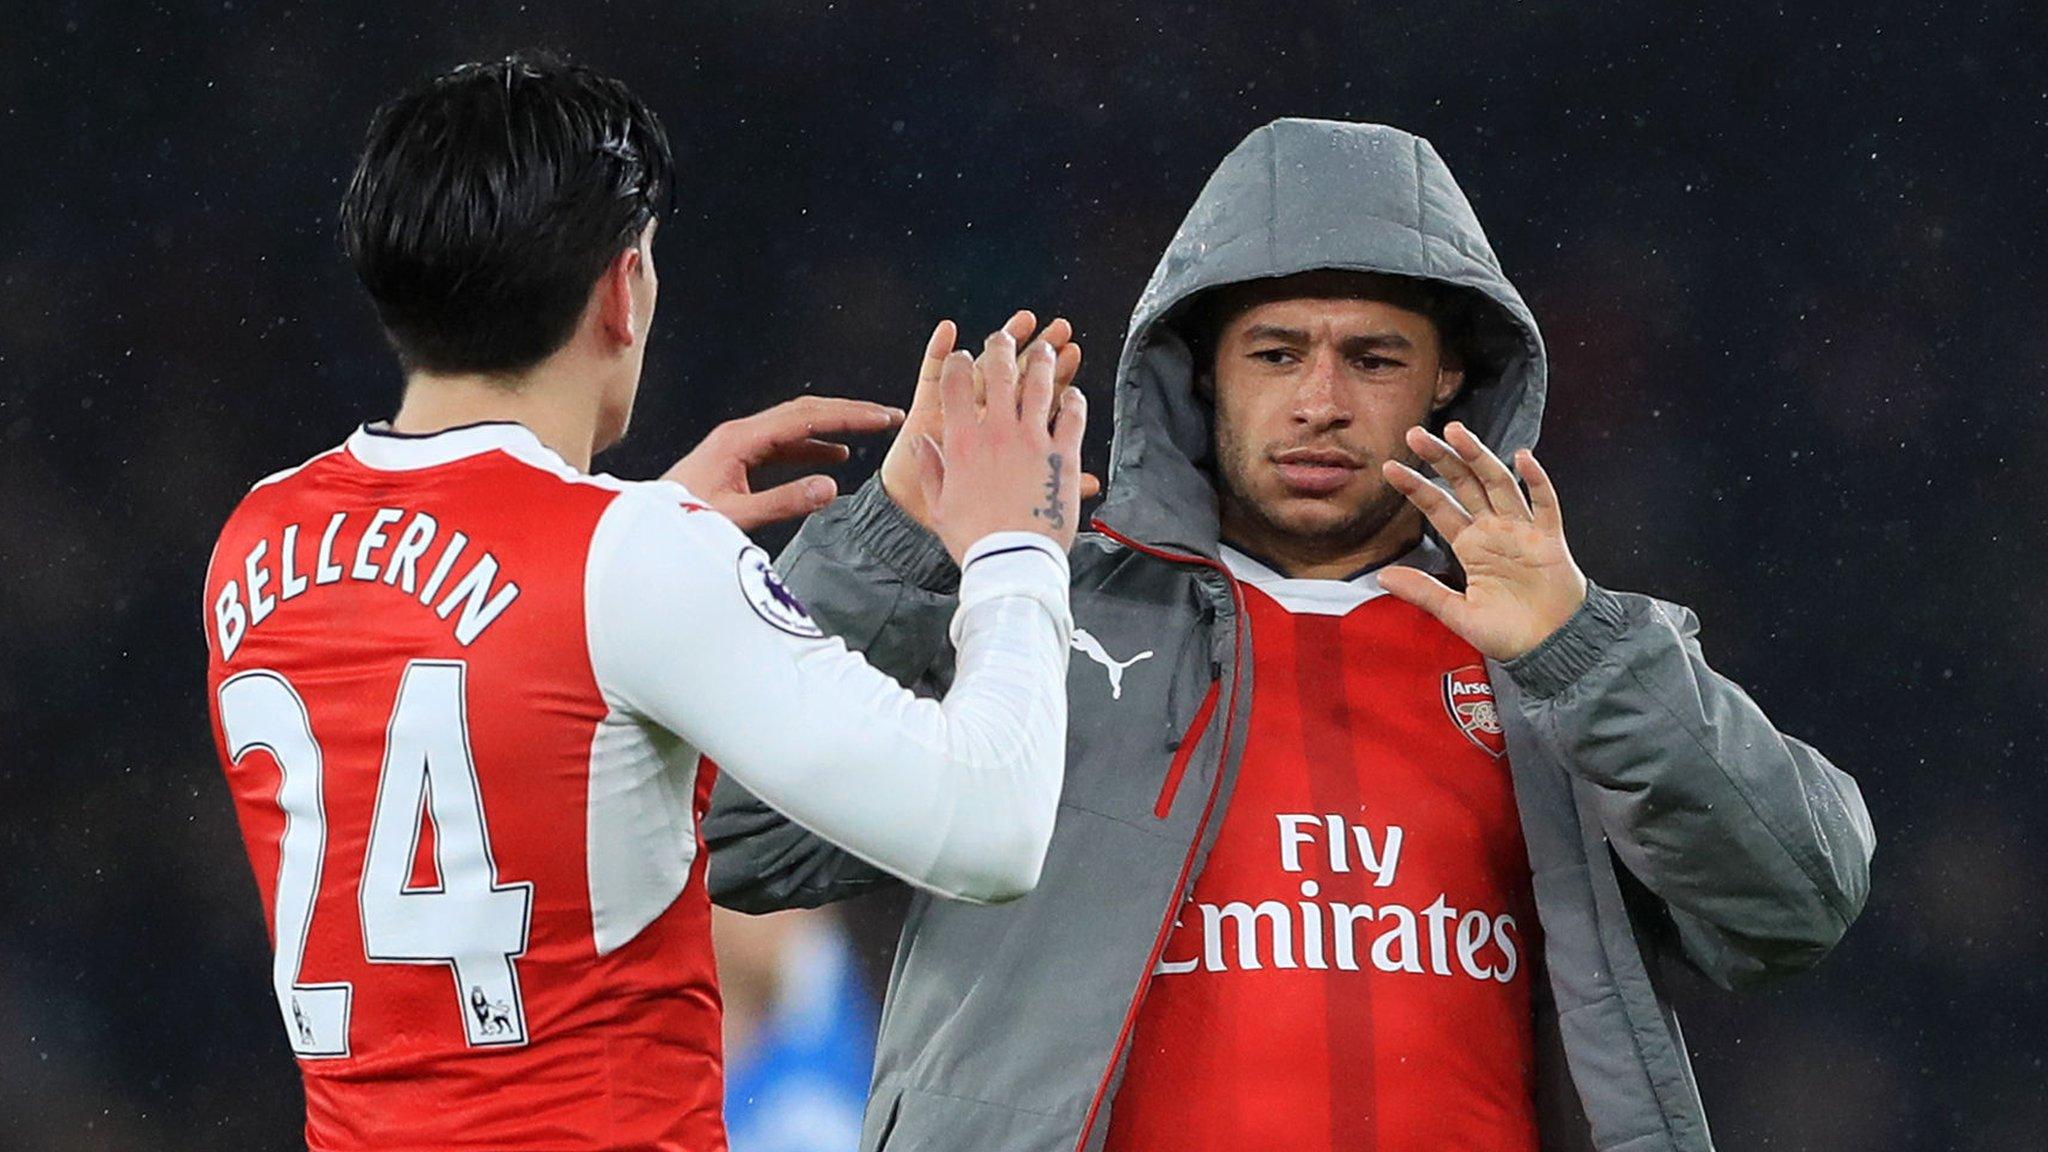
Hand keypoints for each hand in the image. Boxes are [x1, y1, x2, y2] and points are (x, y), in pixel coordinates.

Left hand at [663, 396, 903, 529]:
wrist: (643, 530)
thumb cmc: (679, 521)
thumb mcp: (735, 516)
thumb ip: (783, 501)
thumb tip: (831, 486)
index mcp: (740, 439)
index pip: (805, 417)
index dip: (848, 415)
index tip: (881, 417)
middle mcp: (740, 434)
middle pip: (804, 411)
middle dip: (848, 412)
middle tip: (888, 416)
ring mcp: (739, 445)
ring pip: (797, 426)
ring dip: (834, 427)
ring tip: (871, 431)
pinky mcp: (739, 459)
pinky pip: (785, 446)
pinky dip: (814, 448)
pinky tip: (835, 458)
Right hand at [880, 311, 1094, 531]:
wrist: (1012, 558)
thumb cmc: (973, 538)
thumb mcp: (940, 505)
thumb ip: (931, 468)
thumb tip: (925, 443)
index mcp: (963, 440)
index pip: (955, 384)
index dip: (956, 363)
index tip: (961, 355)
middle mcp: (997, 431)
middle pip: (999, 372)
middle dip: (1002, 346)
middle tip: (1005, 336)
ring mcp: (1033, 438)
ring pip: (1040, 385)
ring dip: (1043, 361)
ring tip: (1048, 347)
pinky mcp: (1063, 454)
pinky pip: (1072, 416)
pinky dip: (1074, 400)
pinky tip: (1075, 393)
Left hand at [1379, 421, 1587, 660]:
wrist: (1552, 647)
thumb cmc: (1508, 633)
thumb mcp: (1458, 614)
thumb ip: (1424, 592)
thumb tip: (1382, 577)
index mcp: (1470, 546)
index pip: (1438, 508)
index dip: (1415, 487)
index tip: (1389, 469)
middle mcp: (1494, 530)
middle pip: (1465, 484)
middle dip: (1442, 459)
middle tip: (1415, 434)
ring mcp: (1522, 531)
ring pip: (1499, 484)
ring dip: (1479, 457)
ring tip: (1456, 432)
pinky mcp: (1550, 539)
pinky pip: (1544, 504)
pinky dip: (1536, 481)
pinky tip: (1522, 458)